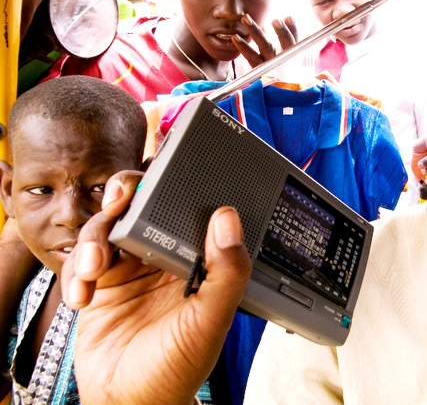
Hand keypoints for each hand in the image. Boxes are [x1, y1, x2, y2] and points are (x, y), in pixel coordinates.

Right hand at [61, 171, 251, 404]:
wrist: (131, 404)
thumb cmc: (178, 367)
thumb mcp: (210, 320)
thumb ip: (226, 272)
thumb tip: (228, 220)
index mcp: (196, 260)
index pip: (188, 210)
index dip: (176, 186)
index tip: (166, 168)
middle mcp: (162, 259)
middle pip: (141, 206)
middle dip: (126, 196)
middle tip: (120, 197)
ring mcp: (128, 270)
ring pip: (106, 227)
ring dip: (94, 240)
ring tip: (92, 267)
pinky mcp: (99, 284)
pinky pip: (81, 259)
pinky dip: (75, 271)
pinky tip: (81, 296)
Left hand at [232, 14, 297, 66]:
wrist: (275, 87)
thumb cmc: (281, 63)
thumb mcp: (287, 49)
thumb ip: (287, 32)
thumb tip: (287, 17)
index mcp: (291, 53)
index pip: (293, 40)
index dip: (291, 29)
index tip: (287, 18)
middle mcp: (282, 60)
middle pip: (286, 43)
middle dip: (280, 30)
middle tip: (274, 19)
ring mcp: (270, 66)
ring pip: (265, 46)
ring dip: (255, 31)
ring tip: (245, 18)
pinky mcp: (258, 70)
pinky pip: (251, 58)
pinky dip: (243, 47)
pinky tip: (235, 37)